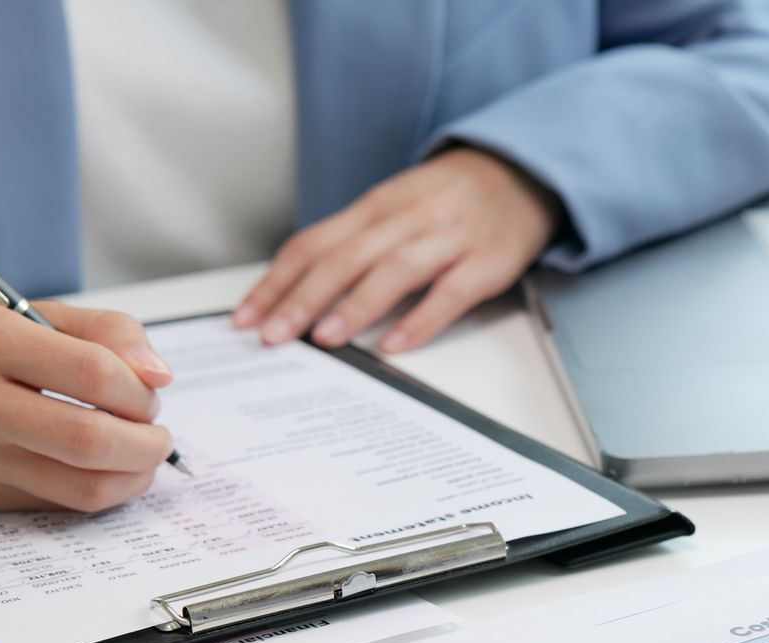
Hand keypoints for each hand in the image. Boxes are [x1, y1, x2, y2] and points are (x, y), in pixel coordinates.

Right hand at [0, 301, 174, 511]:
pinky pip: (59, 505)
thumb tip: (159, 376)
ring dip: (133, 477)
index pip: (92, 373)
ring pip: (81, 487)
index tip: (149, 394)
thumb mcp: (26, 314)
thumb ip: (105, 333)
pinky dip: (99, 492)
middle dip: (147, 443)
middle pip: (89, 440)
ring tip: (140, 455)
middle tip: (157, 434)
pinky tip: (103, 470)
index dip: (139, 391)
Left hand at [234, 147, 561, 353]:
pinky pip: (450, 293)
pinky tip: (395, 343)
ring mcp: (449, 239)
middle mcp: (407, 219)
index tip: (248, 316)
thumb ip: (351, 241)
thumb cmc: (448, 199)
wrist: (521, 172)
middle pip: (345, 258)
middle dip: (304, 298)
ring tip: (325, 338)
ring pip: (394, 271)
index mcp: (376, 206)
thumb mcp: (393, 206)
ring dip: (356, 305)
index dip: (277, 281)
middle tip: (273, 335)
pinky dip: (421, 319)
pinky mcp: (486, 263)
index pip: (314, 243)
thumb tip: (296, 288)